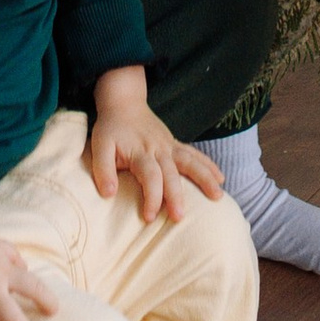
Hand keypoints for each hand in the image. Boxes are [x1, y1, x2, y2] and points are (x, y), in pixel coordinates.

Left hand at [86, 68, 223, 222]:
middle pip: (171, 173)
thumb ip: (103, 169)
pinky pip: (195, 155)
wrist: (124, 103)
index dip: (151, 196)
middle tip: (180, 217)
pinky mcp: (175, 144)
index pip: (149, 176)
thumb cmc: (110, 129)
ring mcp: (170, 146)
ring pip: (191, 162)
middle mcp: (159, 149)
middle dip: (176, 195)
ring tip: (218, 196)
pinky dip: (208, 165)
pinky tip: (220, 178)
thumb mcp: (99, 146)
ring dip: (204, 178)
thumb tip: (108, 194)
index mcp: (140, 152)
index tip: (149, 217)